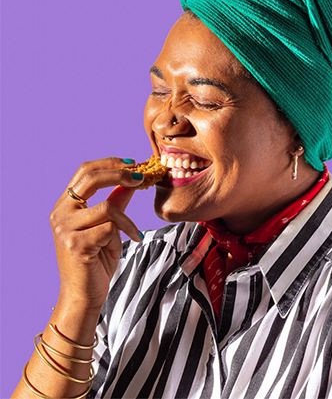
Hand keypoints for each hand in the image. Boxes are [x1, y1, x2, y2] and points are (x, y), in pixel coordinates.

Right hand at [50, 157, 143, 313]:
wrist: (83, 296)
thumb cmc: (95, 263)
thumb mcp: (108, 228)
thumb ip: (115, 203)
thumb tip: (130, 181)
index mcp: (65, 206)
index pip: (84, 171)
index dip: (109, 163)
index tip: (132, 164)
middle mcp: (60, 213)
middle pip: (91, 178)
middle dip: (119, 173)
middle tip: (141, 177)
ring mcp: (65, 228)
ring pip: (107, 207)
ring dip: (127, 221)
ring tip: (134, 234)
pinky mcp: (76, 243)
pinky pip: (111, 227)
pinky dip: (125, 234)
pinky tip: (126, 245)